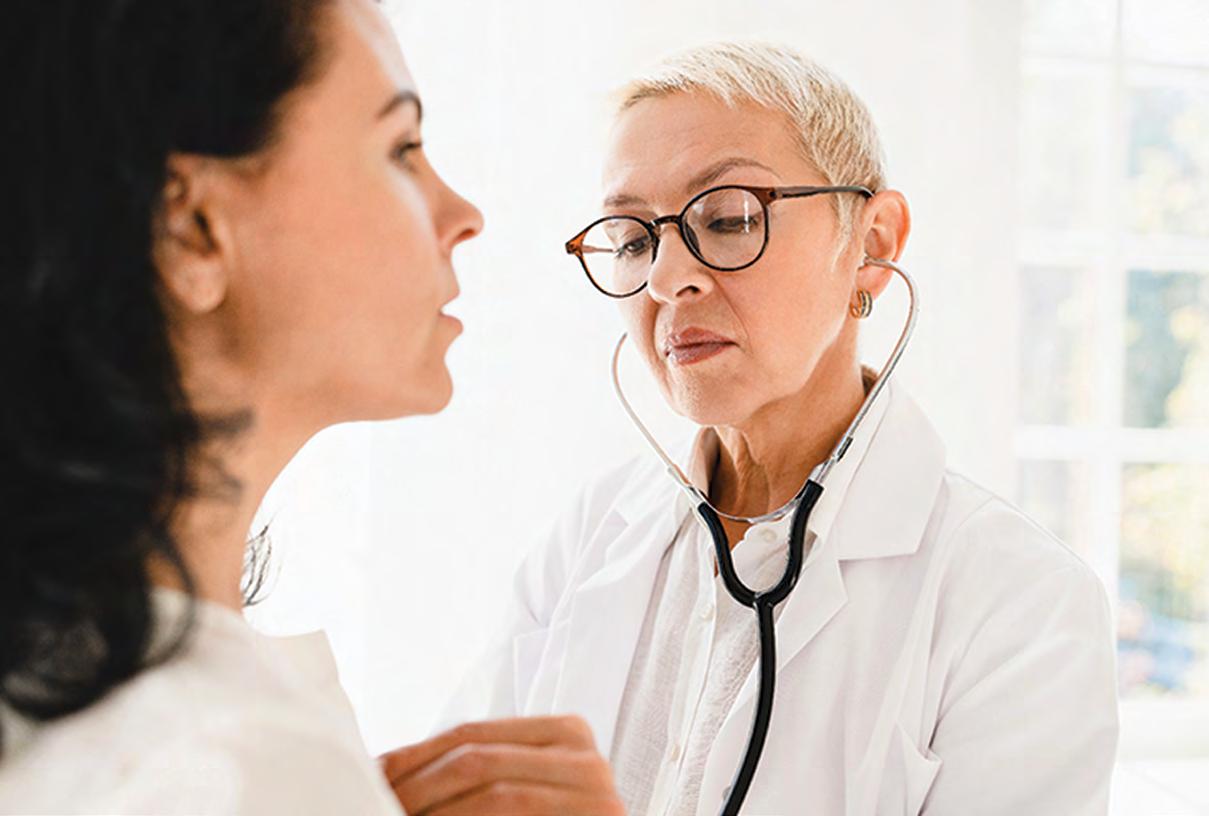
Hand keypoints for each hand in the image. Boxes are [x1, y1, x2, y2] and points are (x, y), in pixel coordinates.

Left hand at [379, 715, 624, 815]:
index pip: (472, 734)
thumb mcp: (520, 785)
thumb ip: (482, 772)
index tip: (371, 776)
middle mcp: (587, 758)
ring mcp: (597, 797)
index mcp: (566, 731)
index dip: (415, 755)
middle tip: (376, 803)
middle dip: (417, 786)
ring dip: (438, 813)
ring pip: (495, 796)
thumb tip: (383, 769)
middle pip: (478, 762)